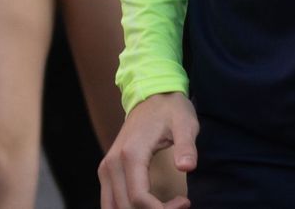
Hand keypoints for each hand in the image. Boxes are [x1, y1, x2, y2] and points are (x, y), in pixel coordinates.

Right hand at [99, 91, 196, 208]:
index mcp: (131, 154)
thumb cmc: (171, 110)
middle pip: (125, 205)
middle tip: (179, 205)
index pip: (138, 196)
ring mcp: (106, 169)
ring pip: (112, 207)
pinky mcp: (107, 171)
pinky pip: (110, 200)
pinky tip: (150, 206)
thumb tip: (188, 167)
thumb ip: (186, 146)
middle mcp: (112, 164)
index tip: (184, 203)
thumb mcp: (186, 124)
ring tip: (166, 207)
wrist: (151, 97)